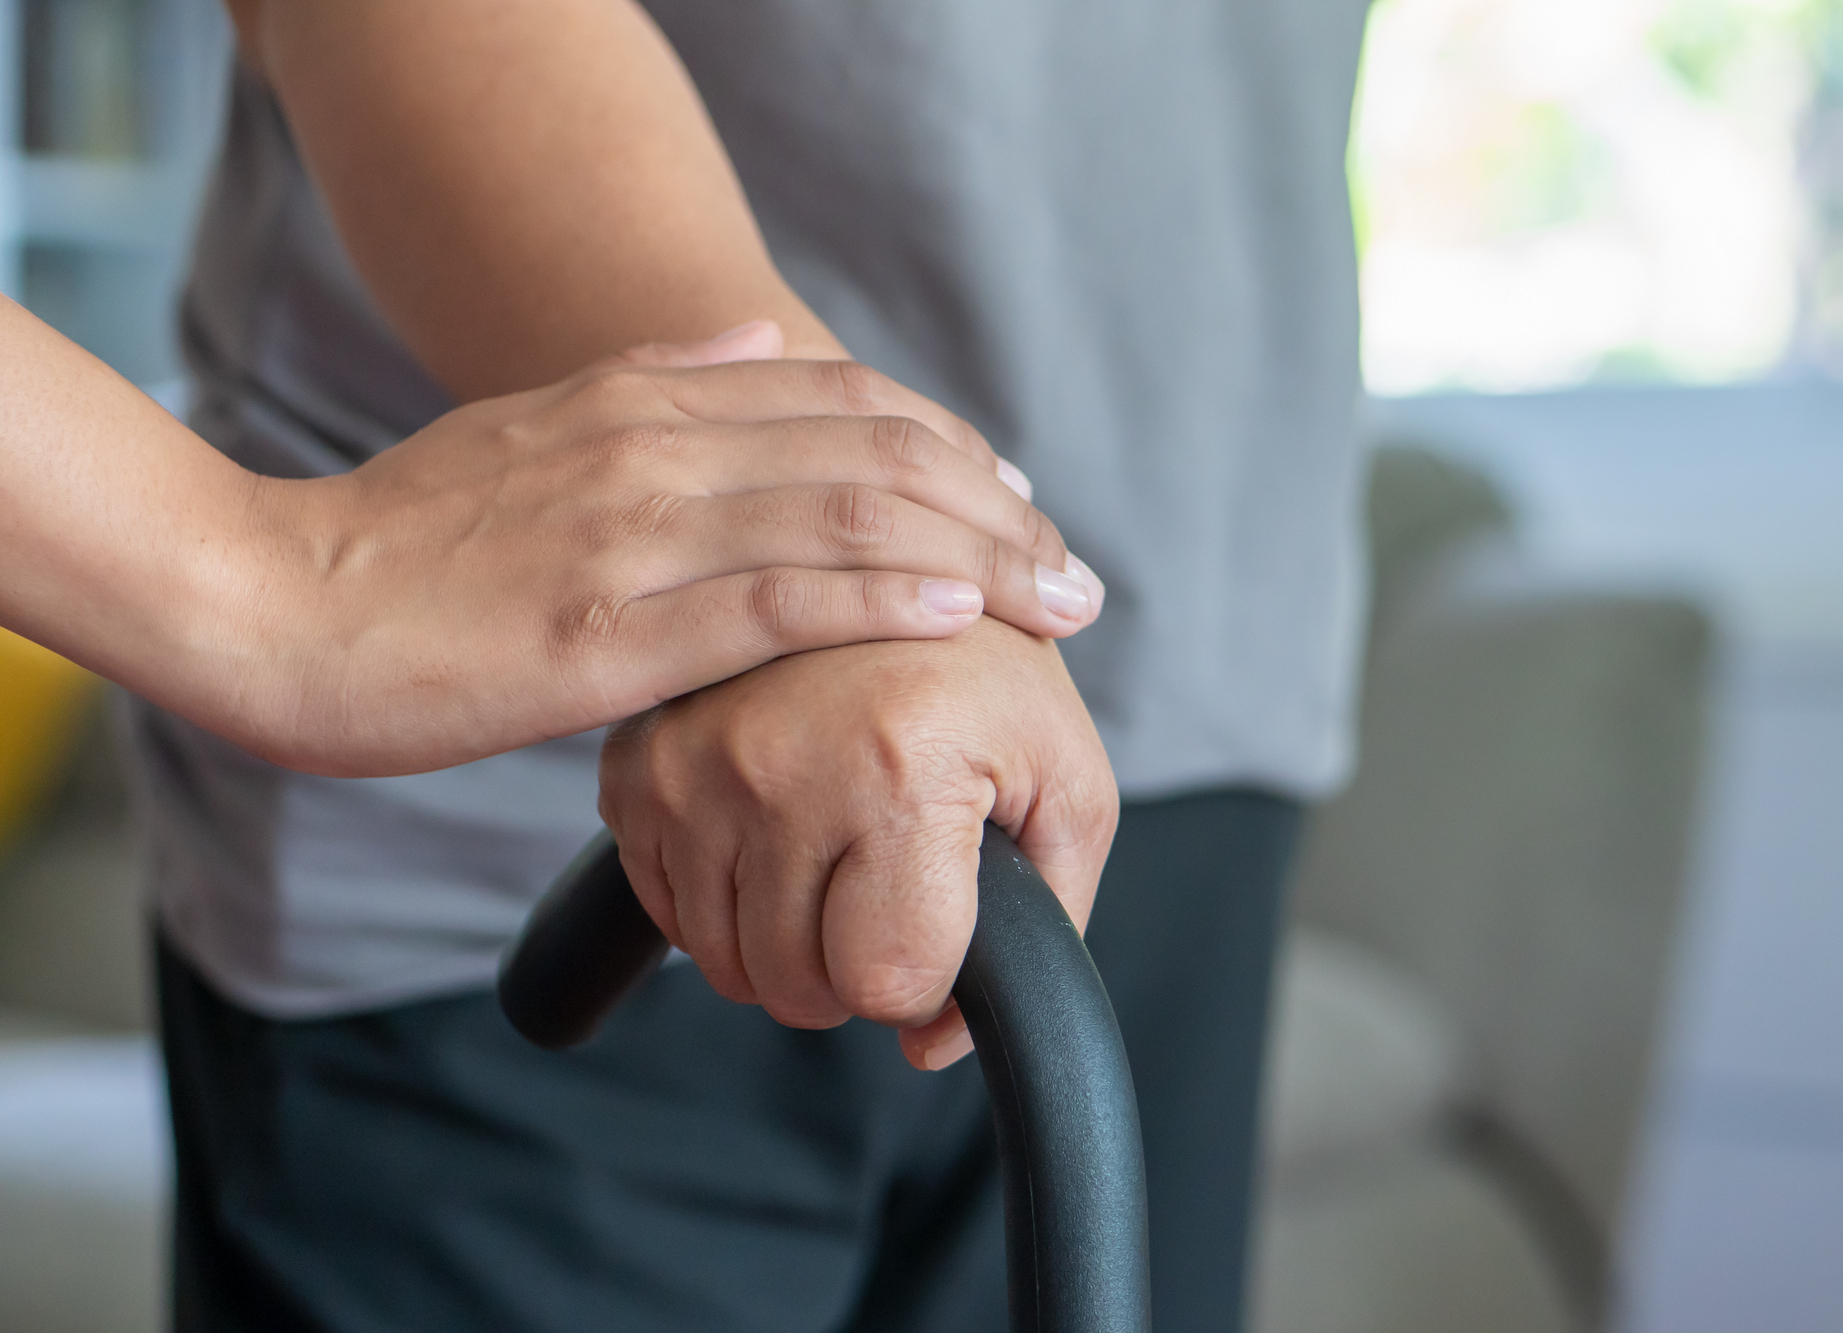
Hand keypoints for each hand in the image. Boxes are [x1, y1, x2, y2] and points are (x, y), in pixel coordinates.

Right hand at [232, 324, 1101, 775]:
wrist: (266, 604)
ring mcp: (635, 531)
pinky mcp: (609, 627)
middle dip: (995, 510)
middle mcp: (655, 445)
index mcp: (640, 399)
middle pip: (875, 451)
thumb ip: (650, 389)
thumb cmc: (398, 543)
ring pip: (849, 517)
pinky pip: (779, 600)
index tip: (1017, 503)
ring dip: (975, 557)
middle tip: (1072, 569)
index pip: (843, 402)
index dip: (951, 450)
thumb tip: (754, 344)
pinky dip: (883, 601)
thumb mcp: (531, 431)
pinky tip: (958, 614)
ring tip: (1056, 600)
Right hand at [597, 616, 1119, 1069]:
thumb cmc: (991, 682)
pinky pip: (669, 911)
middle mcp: (780, 764)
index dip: (926, 976)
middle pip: (798, 987)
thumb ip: (1048, 926)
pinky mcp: (637, 765)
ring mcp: (694, 765)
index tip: (942, 916)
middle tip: (891, 889)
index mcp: (900, 765)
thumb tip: (930, 1045)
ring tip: (838, 860)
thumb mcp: (1069, 784)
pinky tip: (776, 840)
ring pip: (727, 964)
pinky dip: (725, 904)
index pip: (886, 980)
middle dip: (855, 970)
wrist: (889, 565)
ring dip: (787, 945)